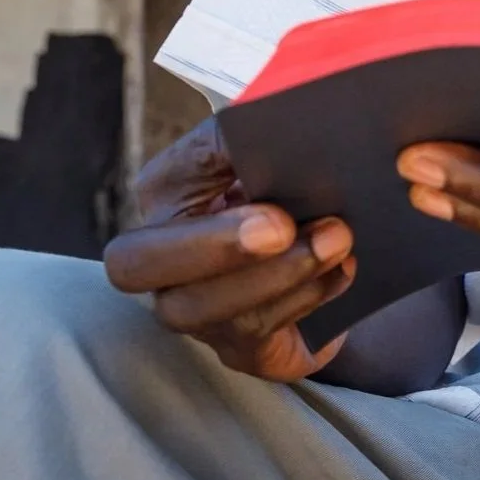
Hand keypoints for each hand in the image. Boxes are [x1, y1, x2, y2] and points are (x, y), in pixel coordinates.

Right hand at [103, 117, 355, 380]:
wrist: (338, 235)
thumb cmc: (299, 177)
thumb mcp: (283, 143)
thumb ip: (271, 132)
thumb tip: (301, 131)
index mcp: (168, 192)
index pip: (157, 184)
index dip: (199, 167)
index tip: (253, 165)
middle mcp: (163, 258)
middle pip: (138, 266)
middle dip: (213, 246)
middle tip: (281, 226)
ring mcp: (196, 310)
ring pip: (206, 309)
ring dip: (279, 275)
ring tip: (338, 239)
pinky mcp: (239, 348)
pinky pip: (256, 338)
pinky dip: (304, 303)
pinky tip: (341, 272)